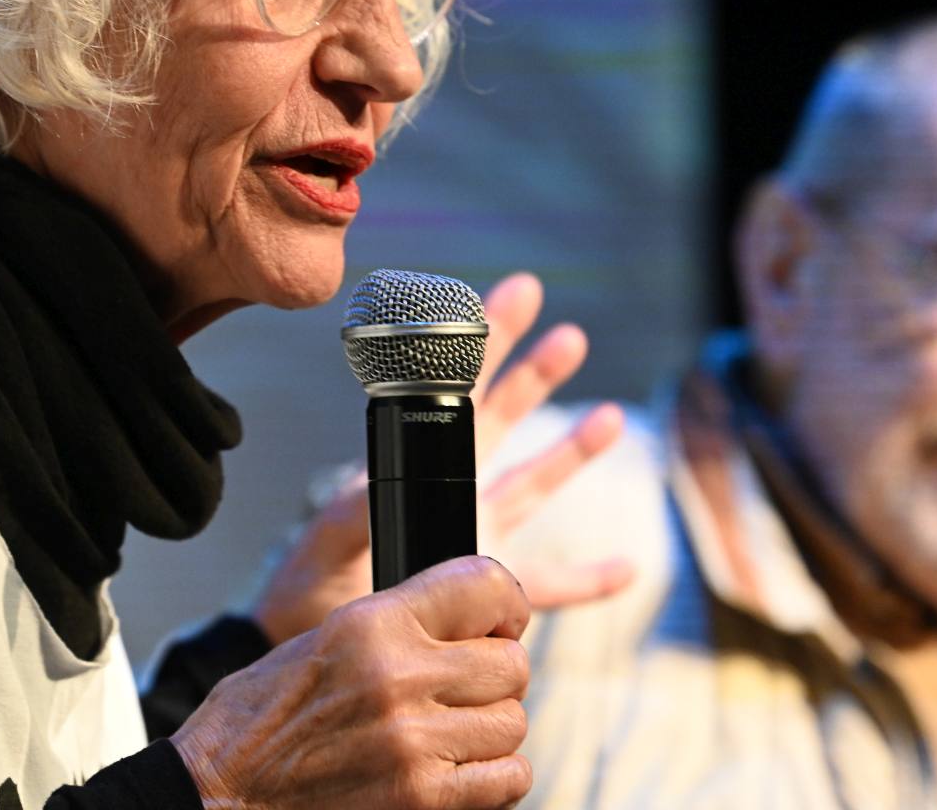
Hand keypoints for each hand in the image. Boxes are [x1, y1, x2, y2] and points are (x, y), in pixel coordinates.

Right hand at [174, 556, 534, 809]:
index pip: (485, 585)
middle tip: (461, 689)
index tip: (501, 622)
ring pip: (513, 722)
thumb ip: (401, 625)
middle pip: (510, 664)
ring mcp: (414, 742)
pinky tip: (455, 769)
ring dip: (490, 730)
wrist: (225, 790)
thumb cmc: (264, 717)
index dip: (506, 606)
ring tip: (447, 732)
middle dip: (494, 676)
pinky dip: (493, 776)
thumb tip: (473, 622)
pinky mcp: (423, 798)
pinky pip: (508, 777)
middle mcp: (399, 676)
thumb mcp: (324, 638)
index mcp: (372, 623)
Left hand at [252, 273, 630, 644]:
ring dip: (572, 452)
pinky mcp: (489, 589)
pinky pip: (549, 585)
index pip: (457, 390)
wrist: (313, 641)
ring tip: (612, 417)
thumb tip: (367, 481)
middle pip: (503, 419)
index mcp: (414, 465)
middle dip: (534, 374)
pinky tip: (627, 568)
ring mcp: (475, 537)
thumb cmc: (309, 584)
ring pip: (533, 485)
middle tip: (570, 334)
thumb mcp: (328, 539)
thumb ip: (349, 511)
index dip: (487, 340)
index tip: (517, 295)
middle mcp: (451, 491)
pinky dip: (589, 579)